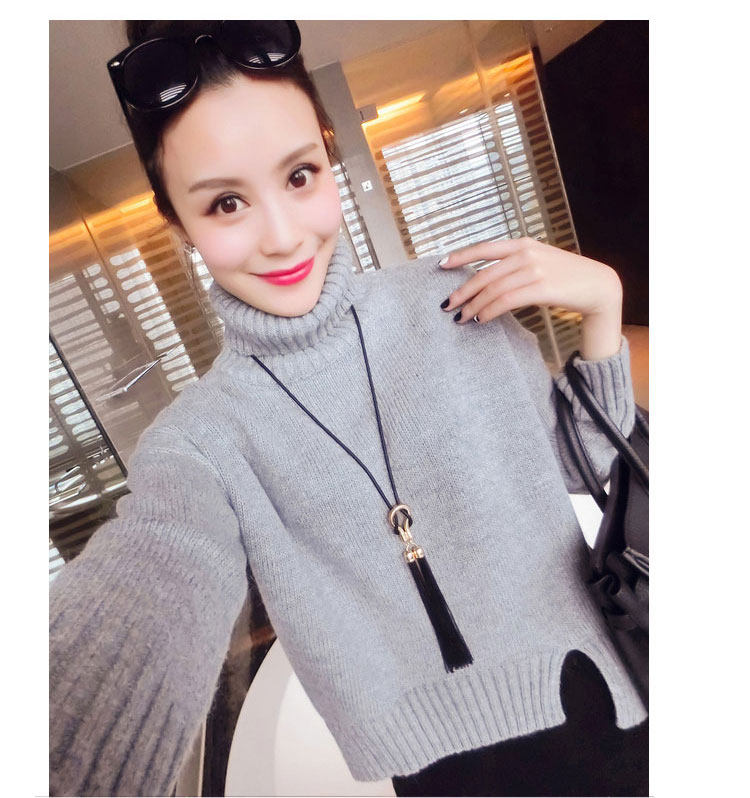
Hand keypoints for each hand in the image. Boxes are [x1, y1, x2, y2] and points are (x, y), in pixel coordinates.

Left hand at [439, 236, 622, 323]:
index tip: (441, 265)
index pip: (484, 248)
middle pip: (484, 274)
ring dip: (473, 306)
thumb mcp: (540, 261)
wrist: (598, 286)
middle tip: (447, 305)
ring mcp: (535, 270)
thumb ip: (515, 264)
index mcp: (523, 244)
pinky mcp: (542, 288)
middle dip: (462, 292)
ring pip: (492, 290)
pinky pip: (506, 301)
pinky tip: (481, 320)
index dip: (460, 256)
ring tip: (462, 318)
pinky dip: (490, 311)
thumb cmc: (565, 277)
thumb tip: (485, 279)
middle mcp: (527, 254)